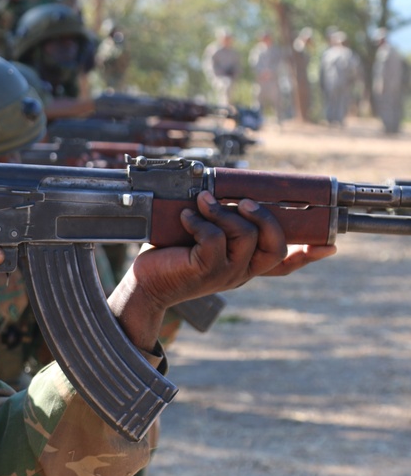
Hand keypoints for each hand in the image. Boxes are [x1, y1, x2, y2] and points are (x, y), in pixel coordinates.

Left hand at [109, 191, 331, 349]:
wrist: (144, 285)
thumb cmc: (170, 257)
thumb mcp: (198, 238)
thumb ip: (218, 223)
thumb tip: (223, 191)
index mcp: (244, 266)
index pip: (284, 265)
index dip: (308, 256)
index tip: (330, 245)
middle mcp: (240, 272)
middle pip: (274, 245)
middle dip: (264, 216)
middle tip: (243, 201)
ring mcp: (225, 274)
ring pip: (244, 236)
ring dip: (223, 212)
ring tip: (203, 201)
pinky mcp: (204, 270)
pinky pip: (214, 239)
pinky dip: (200, 221)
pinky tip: (186, 216)